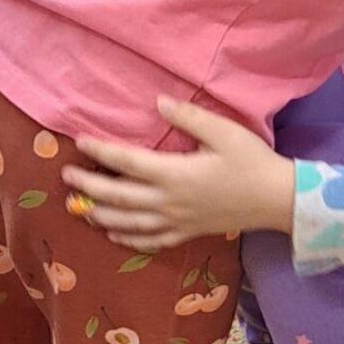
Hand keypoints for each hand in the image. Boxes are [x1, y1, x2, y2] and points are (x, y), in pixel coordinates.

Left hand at [62, 98, 295, 250]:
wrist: (277, 200)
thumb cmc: (252, 161)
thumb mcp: (223, 131)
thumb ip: (188, 117)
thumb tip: (157, 102)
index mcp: (175, 174)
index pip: (126, 163)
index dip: (100, 152)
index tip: (79, 142)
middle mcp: (169, 202)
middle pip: (118, 197)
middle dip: (89, 186)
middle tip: (66, 177)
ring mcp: (177, 221)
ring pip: (128, 223)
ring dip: (99, 215)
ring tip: (77, 207)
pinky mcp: (187, 233)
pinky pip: (150, 241)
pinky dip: (128, 239)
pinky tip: (113, 234)